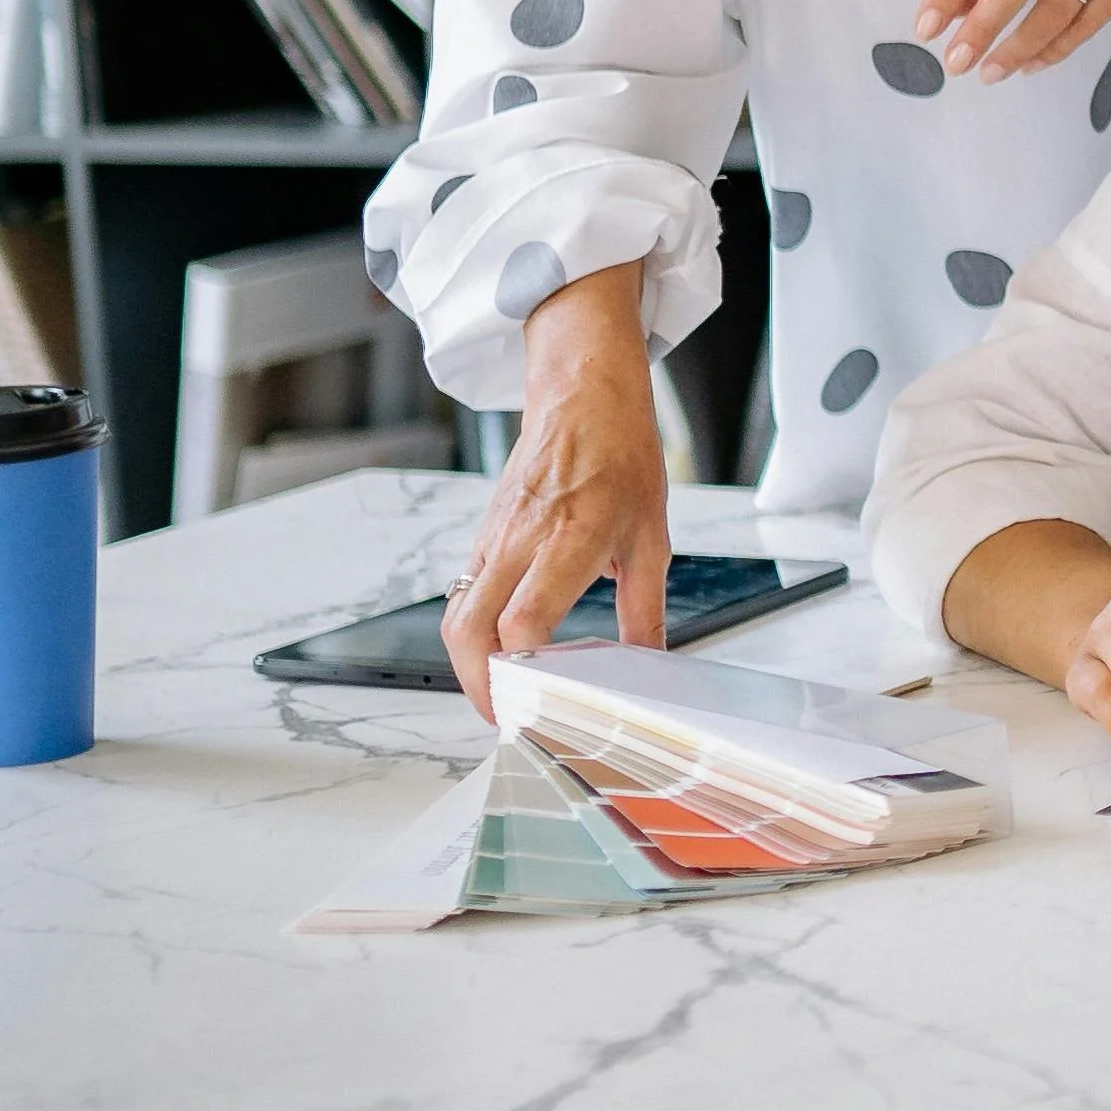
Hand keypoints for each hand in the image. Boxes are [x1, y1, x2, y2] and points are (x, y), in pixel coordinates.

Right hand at [443, 271, 674, 718]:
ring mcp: (495, 537)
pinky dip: (472, 628)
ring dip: (468, 660)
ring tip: (500, 692)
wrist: (583, 395)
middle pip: (469, 627)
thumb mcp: (652, 535)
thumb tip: (649, 660)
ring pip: (457, 612)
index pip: (524, 618)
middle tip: (503, 715)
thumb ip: (645, 607)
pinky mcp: (485, 535)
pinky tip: (500, 646)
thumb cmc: (621, 454)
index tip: (537, 704)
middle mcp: (520, 540)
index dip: (522, 669)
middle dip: (477, 683)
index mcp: (568, 537)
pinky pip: (465, 590)